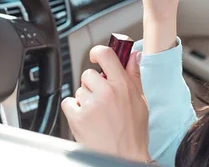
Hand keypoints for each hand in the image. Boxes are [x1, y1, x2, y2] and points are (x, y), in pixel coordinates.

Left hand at [61, 46, 149, 162]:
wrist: (124, 158)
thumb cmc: (133, 133)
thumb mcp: (140, 101)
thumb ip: (134, 75)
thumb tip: (133, 56)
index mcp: (122, 85)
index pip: (105, 54)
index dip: (97, 52)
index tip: (96, 57)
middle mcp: (106, 92)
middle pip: (88, 74)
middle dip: (93, 84)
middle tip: (102, 99)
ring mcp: (90, 104)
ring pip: (79, 89)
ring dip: (85, 99)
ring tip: (97, 114)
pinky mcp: (77, 117)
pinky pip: (68, 102)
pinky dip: (74, 110)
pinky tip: (86, 119)